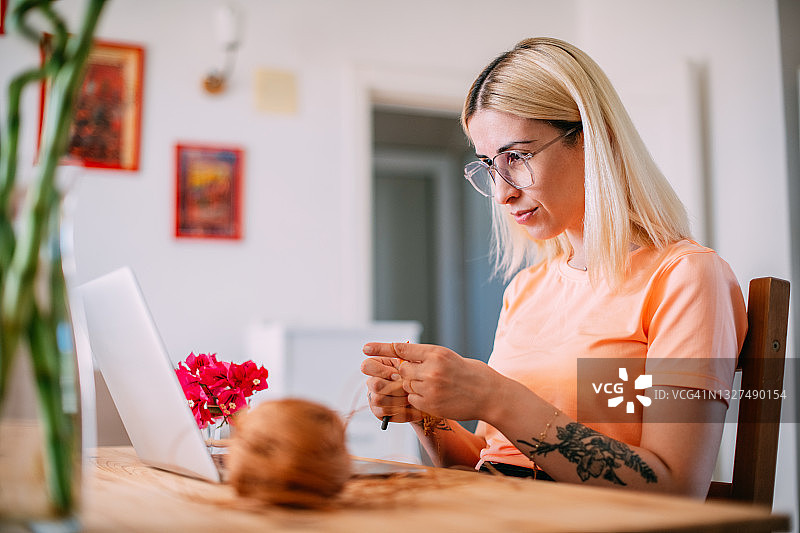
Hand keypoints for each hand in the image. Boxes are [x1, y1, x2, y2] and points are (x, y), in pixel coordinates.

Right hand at [360, 355, 423, 423]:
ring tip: (409, 396)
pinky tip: (408, 406)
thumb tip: (393, 369)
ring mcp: (374, 397)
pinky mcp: (378, 412)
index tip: (396, 374)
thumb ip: (402, 360)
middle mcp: (373, 381)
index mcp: (378, 366)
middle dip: (394, 386)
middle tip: (407, 387)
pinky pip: (383, 412)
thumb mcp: (412, 363)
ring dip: (398, 398)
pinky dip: (399, 410)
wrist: (426, 395)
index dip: (382, 370)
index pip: (367, 365)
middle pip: (374, 384)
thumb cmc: (418, 376)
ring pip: (378, 399)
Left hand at [362, 342, 504, 421]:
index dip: (381, 348)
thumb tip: (403, 355)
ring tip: (432, 386)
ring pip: (406, 386)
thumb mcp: (448, 357)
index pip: (401, 349)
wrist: (489, 394)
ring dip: (413, 386)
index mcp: (436, 352)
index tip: (365, 348)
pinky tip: (435, 396)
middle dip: (404, 372)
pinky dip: (418, 399)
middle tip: (414, 374)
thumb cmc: (470, 373)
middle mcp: (431, 369)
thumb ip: (426, 356)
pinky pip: (413, 400)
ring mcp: (430, 388)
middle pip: (401, 370)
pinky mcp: (430, 405)